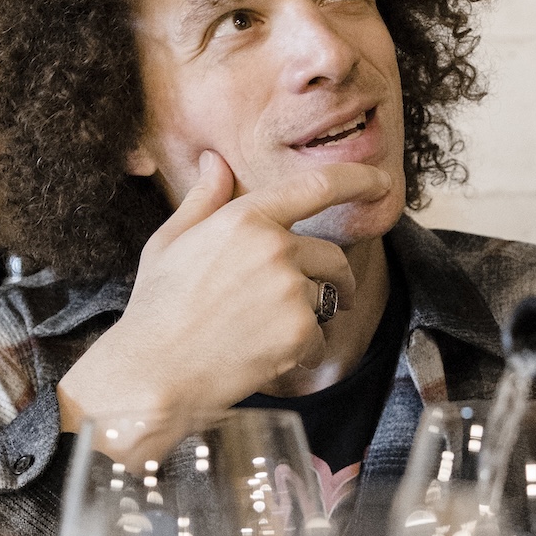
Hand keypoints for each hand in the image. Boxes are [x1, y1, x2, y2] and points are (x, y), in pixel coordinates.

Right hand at [58, 149, 389, 450]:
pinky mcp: (300, 333)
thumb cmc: (157, 309)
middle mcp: (275, 248)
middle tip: (322, 299)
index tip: (380, 182)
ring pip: (326, 299)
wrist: (154, 374)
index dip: (358, 179)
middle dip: (332, 279)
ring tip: (266, 334)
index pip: (317, 186)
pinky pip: (320, 339)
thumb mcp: (169, 242)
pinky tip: (264, 358)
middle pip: (332, 256)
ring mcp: (291, 291)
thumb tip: (215, 161)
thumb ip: (204, 199)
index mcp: (244, 218)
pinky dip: (302, 353)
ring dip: (309, 318)